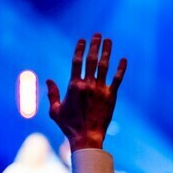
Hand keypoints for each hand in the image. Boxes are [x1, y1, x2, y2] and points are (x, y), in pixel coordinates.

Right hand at [46, 33, 126, 150]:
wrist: (86, 137)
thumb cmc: (68, 126)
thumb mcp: (55, 111)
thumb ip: (52, 94)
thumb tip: (49, 80)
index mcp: (73, 86)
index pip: (76, 62)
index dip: (80, 49)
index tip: (82, 40)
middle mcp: (87, 85)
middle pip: (91, 60)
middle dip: (94, 45)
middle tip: (97, 35)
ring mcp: (100, 90)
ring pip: (104, 66)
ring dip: (107, 52)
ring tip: (109, 41)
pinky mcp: (111, 96)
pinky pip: (117, 79)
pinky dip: (121, 69)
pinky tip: (123, 59)